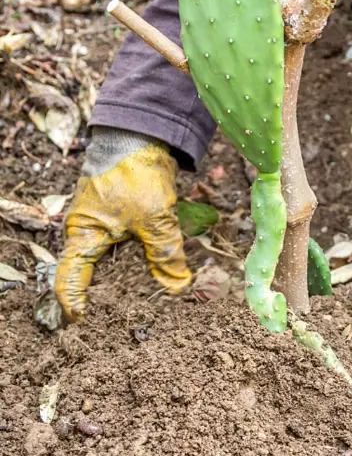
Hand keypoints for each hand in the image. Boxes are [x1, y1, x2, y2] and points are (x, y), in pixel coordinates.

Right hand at [55, 130, 191, 321]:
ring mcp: (102, 220)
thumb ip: (166, 255)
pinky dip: (135, 257)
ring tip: (137, 301)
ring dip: (122, 275)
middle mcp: (87, 230)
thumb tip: (178, 288)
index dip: (72, 301)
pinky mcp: (119, 212)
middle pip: (89, 270)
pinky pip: (123, 243)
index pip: (69, 278)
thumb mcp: (156, 220)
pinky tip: (152, 269)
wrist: (141, 135)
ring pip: (109, 257)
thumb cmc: (137, 176)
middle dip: (101, 294)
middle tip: (112, 321)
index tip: (80, 320)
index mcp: (84, 235)